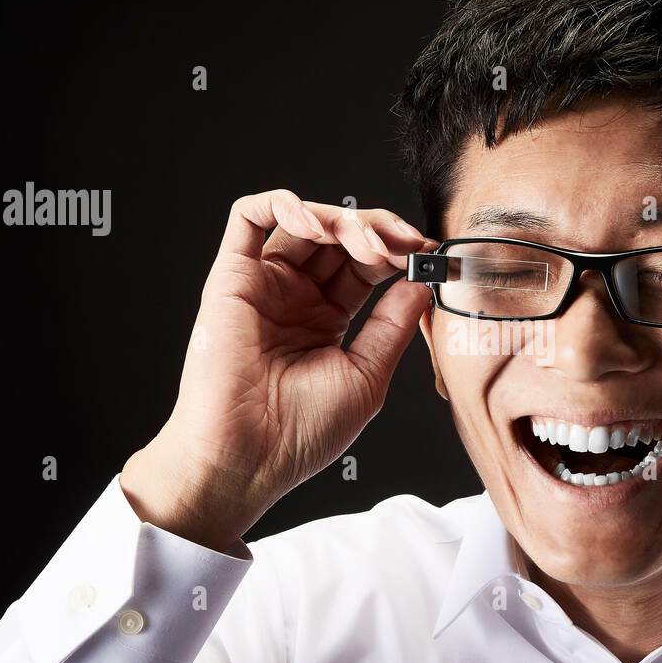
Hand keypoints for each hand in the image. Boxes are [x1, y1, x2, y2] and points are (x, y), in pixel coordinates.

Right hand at [121, 189, 433, 552]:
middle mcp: (294, 297)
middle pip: (339, 237)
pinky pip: (248, 217)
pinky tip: (316, 225)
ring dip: (343, 220)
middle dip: (379, 231)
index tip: (430, 257)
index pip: (366, 266)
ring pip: (304, 220)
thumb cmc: (300, 434)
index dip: (399, 253)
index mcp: (325, 320)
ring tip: (368, 246)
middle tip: (407, 245)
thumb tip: (423, 282)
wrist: (248, 458)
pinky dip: (285, 204)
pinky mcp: (231, 277)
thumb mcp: (368, 375)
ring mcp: (264, 285)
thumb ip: (394, 324)